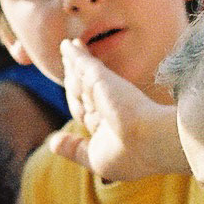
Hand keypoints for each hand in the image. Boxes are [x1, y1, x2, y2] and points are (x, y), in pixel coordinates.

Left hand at [47, 39, 186, 180]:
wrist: (151, 141)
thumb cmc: (129, 156)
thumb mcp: (96, 158)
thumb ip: (73, 148)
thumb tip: (52, 143)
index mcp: (111, 126)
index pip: (86, 111)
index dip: (77, 101)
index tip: (71, 92)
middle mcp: (108, 106)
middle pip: (83, 89)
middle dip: (74, 76)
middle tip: (67, 61)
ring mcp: (104, 91)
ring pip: (81, 74)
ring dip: (73, 62)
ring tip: (66, 48)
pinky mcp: (100, 78)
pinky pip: (83, 62)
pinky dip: (74, 53)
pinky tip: (67, 45)